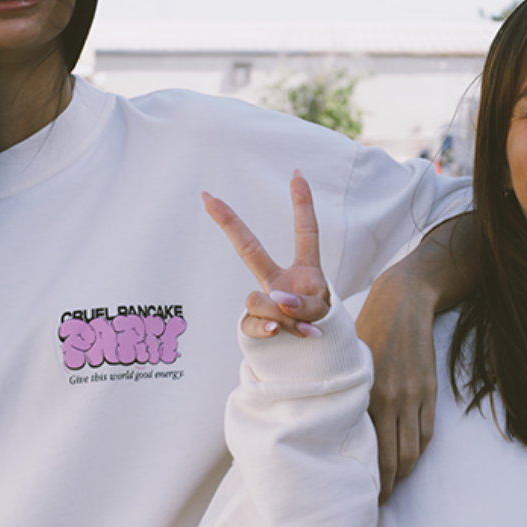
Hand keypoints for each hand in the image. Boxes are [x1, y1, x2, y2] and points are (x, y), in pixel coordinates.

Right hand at [202, 171, 330, 338]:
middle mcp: (281, 281)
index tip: (298, 173)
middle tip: (207, 197)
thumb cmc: (317, 323)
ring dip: (286, 316)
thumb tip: (277, 303)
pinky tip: (280, 334)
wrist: (310, 353)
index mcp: (304, 270)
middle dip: (230, 223)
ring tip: (305, 329)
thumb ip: (303, 307)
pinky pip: (255, 323)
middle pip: (251, 250)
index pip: (305, 233)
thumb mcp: (320, 312)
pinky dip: (271, 329)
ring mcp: (266, 302)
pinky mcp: (256, 324)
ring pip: (262, 300)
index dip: (303, 204)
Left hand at [356, 213, 474, 501]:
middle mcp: (392, 401)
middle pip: (394, 460)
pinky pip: (426, 432)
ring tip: (391, 484)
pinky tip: (407, 458)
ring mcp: (414, 398)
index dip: (369, 480)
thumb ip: (345, 397)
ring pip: (413, 451)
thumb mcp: (348, 364)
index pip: (371, 453)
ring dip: (402, 473)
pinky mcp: (429, 392)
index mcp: (367, 397)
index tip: (359, 496)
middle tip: (374, 503)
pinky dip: (417, 450)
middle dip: (385, 487)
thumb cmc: (365, 331)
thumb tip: (333, 430)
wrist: (402, 303)